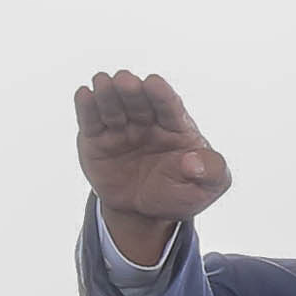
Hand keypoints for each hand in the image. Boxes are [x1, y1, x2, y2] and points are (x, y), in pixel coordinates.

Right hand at [77, 70, 230, 263]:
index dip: (161, 95)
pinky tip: (84, 94)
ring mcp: (120, 129)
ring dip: (107, 93)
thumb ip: (211, 172)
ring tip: (103, 82)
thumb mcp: (208, 187)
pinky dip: (86, 107)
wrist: (148, 214)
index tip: (154, 83)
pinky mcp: (96, 140)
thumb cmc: (182, 191)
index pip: (169, 106)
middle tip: (125, 81)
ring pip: (112, 106)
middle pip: (138, 101)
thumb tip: (193, 163)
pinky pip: (91, 121)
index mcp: (176, 126)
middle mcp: (146, 122)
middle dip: (132, 90)